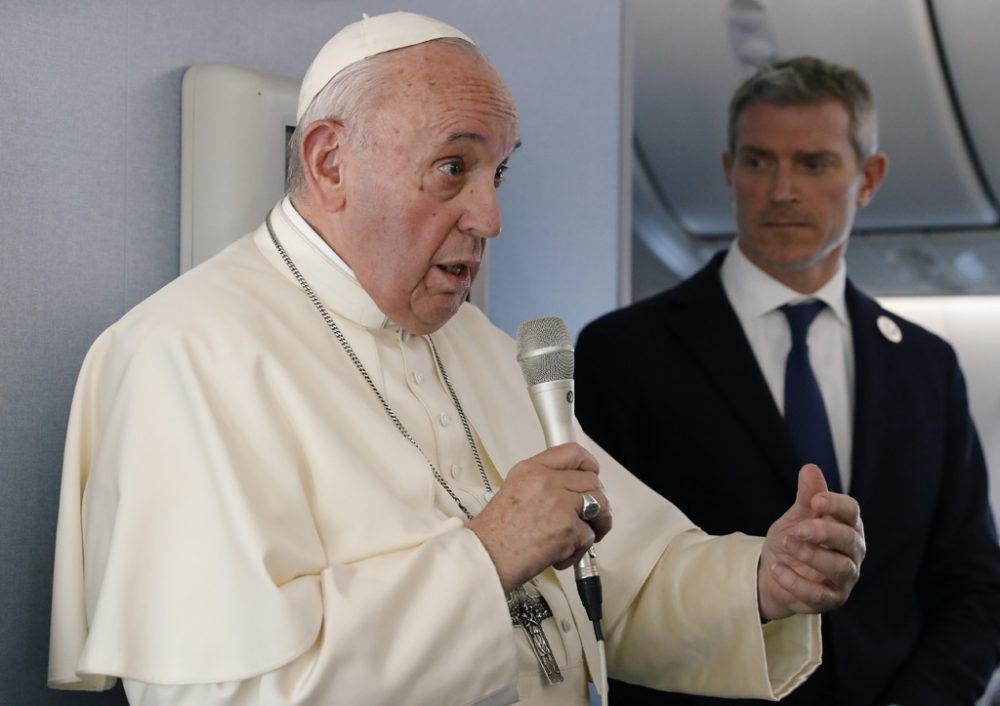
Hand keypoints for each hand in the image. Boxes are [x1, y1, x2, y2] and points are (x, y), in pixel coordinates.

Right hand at [468, 443, 611, 592]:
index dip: (589, 464)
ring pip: (600, 505)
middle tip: (591, 514)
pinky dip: (580, 551)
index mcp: (531, 470)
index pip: (572, 453)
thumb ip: (541, 486)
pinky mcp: (569, 529)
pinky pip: (589, 536)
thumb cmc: (493, 535)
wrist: (485, 558)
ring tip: (585, 535)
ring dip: (598, 523)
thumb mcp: (512, 492)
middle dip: (597, 500)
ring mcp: (560, 504)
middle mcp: (547, 482)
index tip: (592, 473)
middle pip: (592, 481)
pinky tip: (562, 555)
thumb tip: (567, 491)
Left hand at [758, 464, 864, 620]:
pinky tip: (776, 568)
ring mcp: (844, 578)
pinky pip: (818, 594)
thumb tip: (810, 468)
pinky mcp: (830, 600)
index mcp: (846, 526)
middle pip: (849, 540)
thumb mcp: (797, 516)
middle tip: (796, 529)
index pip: (851, 512)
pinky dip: (795, 582)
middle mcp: (852, 552)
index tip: (815, 501)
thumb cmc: (794, 540)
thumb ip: (806, 497)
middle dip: (823, 532)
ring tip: (786, 545)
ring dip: (811, 556)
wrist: (774, 572)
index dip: (836, 504)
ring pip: (840, 568)